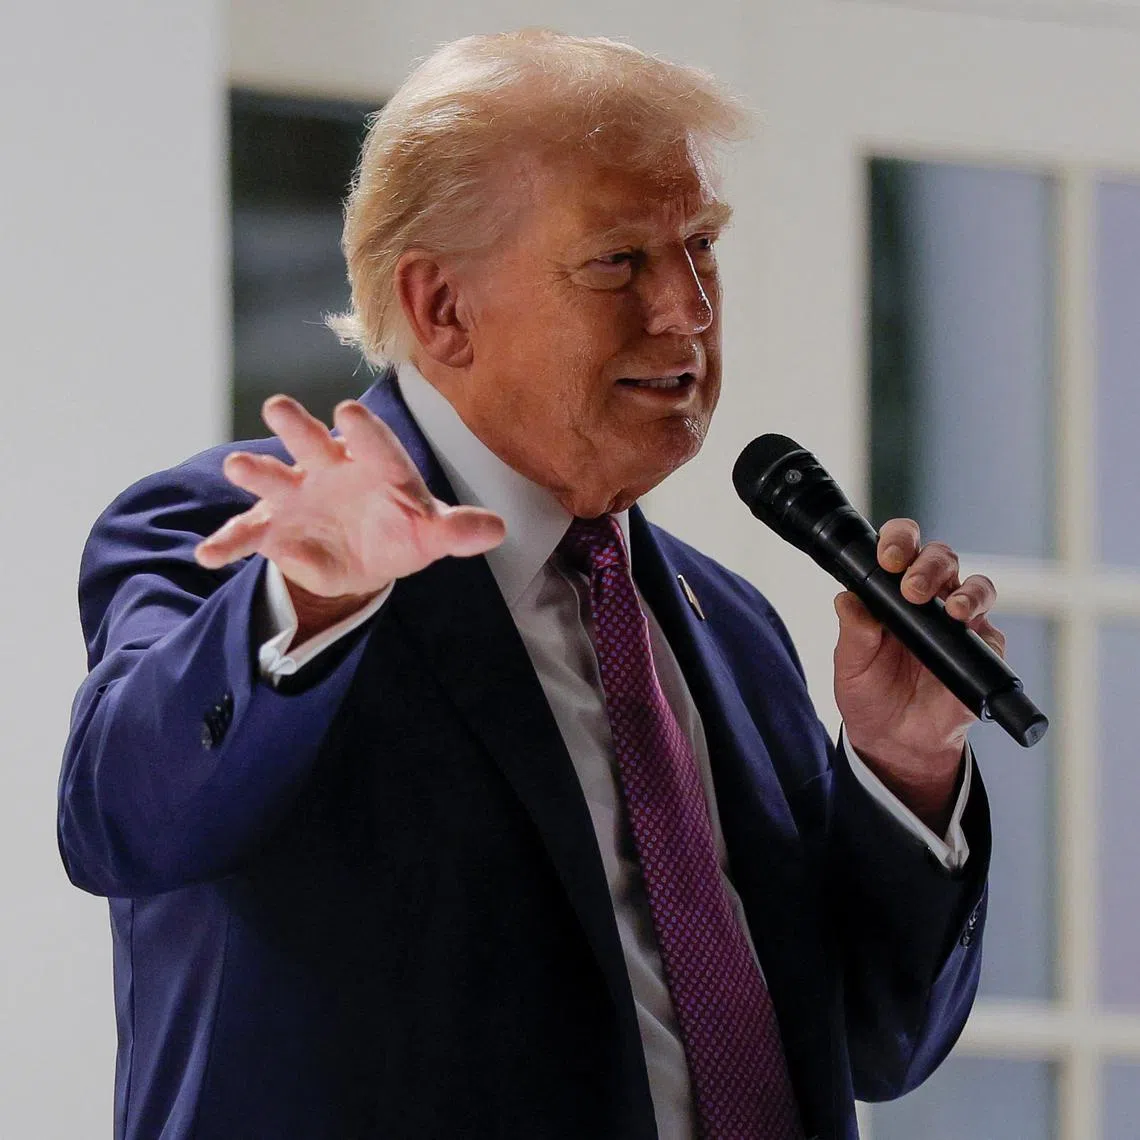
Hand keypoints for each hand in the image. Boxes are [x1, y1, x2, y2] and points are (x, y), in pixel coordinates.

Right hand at [195, 395, 505, 639]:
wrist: (365, 552)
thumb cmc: (403, 530)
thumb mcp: (431, 534)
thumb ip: (458, 530)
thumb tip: (497, 529)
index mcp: (375, 464)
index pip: (375, 446)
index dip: (365, 432)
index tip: (349, 413)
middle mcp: (331, 469)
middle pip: (314, 443)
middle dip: (298, 427)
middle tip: (277, 407)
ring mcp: (298, 495)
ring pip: (274, 479)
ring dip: (256, 473)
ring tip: (237, 466)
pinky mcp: (275, 528)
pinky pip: (249, 533)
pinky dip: (229, 543)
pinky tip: (209, 556)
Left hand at [833, 518, 1004, 830]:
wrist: (896, 741)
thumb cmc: (870, 693)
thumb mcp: (850, 663)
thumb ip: (852, 631)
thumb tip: (846, 599)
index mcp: (892, 591)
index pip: (901, 548)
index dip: (898, 541)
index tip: (887, 558)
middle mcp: (930, 598)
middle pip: (941, 558)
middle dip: (928, 566)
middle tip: (912, 588)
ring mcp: (960, 620)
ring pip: (974, 584)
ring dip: (964, 591)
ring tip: (951, 609)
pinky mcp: (983, 648)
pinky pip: (990, 627)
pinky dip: (982, 621)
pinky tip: (966, 625)